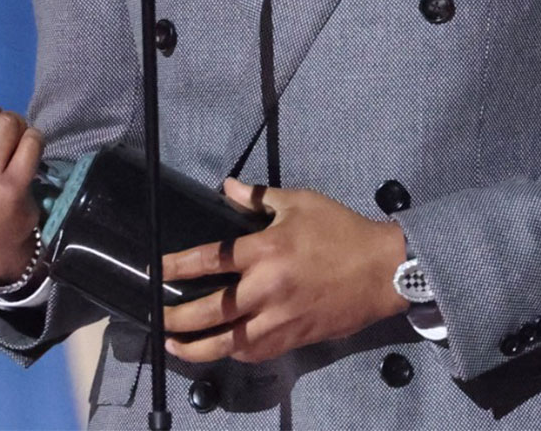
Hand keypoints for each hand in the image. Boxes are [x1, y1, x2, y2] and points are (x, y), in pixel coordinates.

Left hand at [160, 179, 410, 363]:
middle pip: (211, 311)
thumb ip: (259, 198)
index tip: (156, 270)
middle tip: (156, 318)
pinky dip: (235, 353)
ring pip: (231, 342)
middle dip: (178, 317)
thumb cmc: (341, 231)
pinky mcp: (296, 338)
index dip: (177, 266)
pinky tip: (220, 350)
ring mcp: (281, 319)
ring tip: (175, 346)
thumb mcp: (299, 202)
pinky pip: (257, 352)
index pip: (209, 259)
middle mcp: (267, 290)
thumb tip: (227, 187)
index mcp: (265, 251)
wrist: (384, 270)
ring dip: (198, 348)